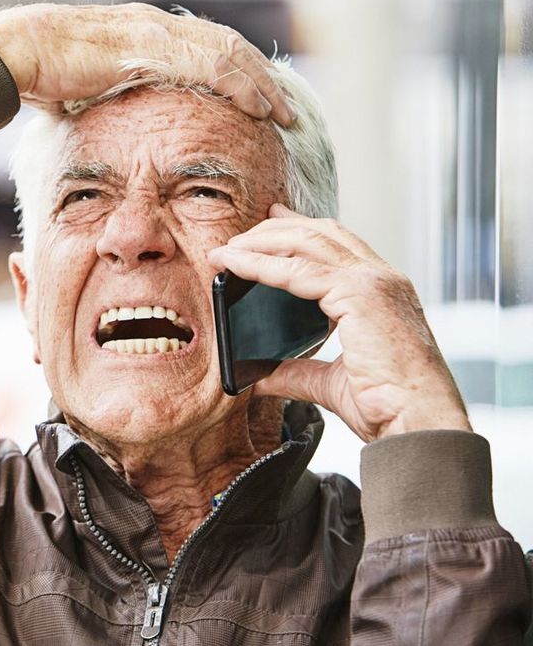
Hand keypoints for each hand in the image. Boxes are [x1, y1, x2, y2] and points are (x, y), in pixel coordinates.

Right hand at [0, 3, 293, 125]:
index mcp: (142, 32)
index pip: (204, 47)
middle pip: (226, 46)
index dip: (237, 72)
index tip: (258, 99)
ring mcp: (154, 33)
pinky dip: (239, 85)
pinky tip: (256, 105)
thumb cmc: (37, 74)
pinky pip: (208, 65)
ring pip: (227, 52)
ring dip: (259, 83)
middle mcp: (155, 25)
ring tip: (281, 111)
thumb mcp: (82, 88)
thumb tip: (104, 123)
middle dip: (260, 77)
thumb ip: (103, 98)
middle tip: (286, 107)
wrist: (16, 53)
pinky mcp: (149, 47)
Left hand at [207, 203, 470, 442]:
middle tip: (236, 238)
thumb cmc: (389, 407)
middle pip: (320, 232)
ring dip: (261, 242)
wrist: (419, 424)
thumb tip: (258, 375)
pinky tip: (234, 264)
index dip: (299, 228)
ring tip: (227, 249)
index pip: (337, 243)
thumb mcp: (332, 383)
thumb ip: (296, 372)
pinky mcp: (359, 294)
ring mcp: (373, 282)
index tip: (269, 221)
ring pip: (307, 241)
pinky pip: (297, 271)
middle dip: (273, 229)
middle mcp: (382, 279)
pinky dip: (261, 264)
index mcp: (382, 292)